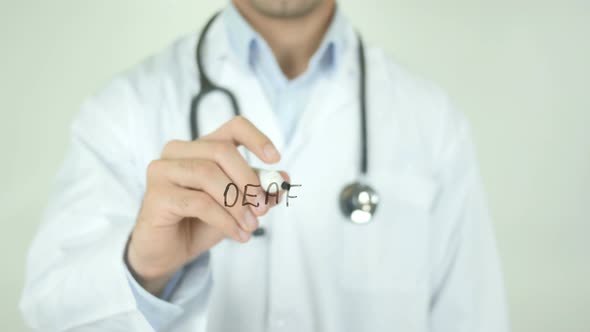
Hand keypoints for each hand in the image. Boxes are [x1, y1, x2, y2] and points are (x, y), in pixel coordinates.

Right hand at [126, 116, 286, 294]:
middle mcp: (178, 151)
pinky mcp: (156, 195)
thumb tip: (284, 178)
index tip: (276, 159)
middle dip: (248, 180)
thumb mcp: (237, 206)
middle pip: (221, 151)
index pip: (233, 127)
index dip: (257, 138)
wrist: (168, 252)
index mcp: (201, 147)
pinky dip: (225, 220)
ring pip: (208, 175)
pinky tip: (238, 234)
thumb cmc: (201, 222)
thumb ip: (259, 191)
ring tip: (251, 226)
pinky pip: (199, 202)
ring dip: (237, 204)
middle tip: (263, 208)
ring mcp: (163, 170)